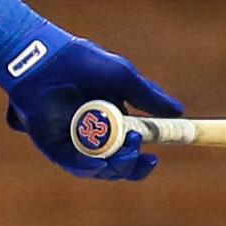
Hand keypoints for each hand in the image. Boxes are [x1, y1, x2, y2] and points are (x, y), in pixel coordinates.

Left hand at [1, 37, 181, 181]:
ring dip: (115, 166)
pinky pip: (72, 163)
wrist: (47, 57)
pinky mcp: (52, 145)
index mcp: (109, 121)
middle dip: (131, 166)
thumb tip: (178, 112)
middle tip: (142, 155)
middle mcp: (91, 135)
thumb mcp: (123, 77)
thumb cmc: (82, 63)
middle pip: (115, 165)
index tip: (155, 157)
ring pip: (97, 168)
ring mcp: (71, 142)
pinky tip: (101, 163)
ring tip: (127, 152)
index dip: (142, 159)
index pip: (129, 149)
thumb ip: (149, 96)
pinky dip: (88, 166)